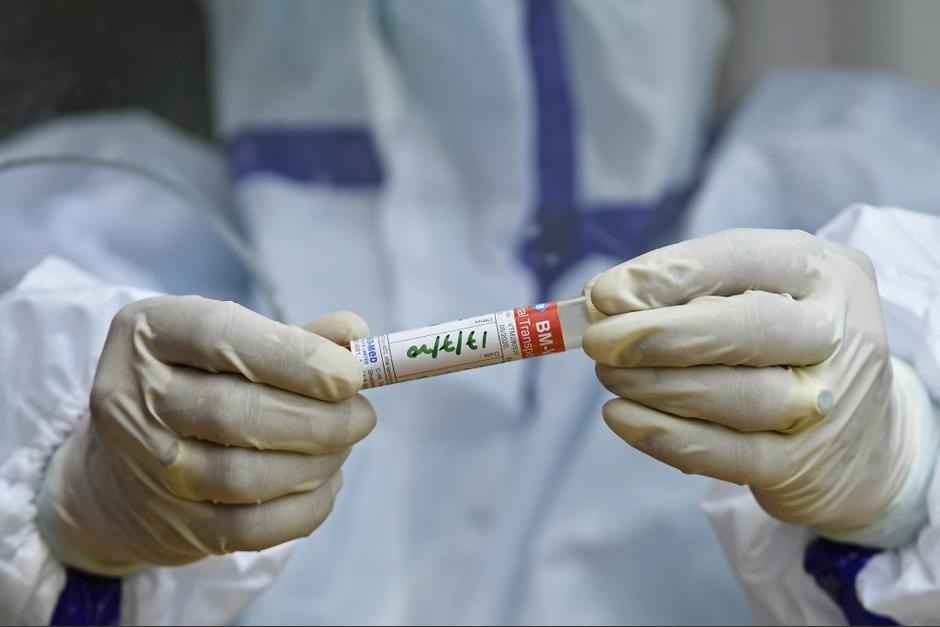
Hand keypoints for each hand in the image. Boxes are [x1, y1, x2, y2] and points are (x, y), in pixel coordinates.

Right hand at [37, 296, 375, 574]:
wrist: (125, 469)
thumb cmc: (200, 385)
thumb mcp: (235, 341)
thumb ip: (297, 336)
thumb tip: (357, 336)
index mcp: (148, 333)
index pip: (220, 337)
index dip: (295, 356)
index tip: (351, 375)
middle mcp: (132, 399)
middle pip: (233, 413)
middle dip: (318, 418)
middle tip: (362, 416)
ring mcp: (145, 470)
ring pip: (244, 476)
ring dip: (317, 462)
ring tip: (343, 444)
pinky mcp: (172, 527)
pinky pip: (251, 529)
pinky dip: (307, 508)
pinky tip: (326, 482)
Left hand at [584, 229, 934, 546]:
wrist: (866, 440)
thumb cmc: (785, 347)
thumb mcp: (758, 294)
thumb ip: (689, 290)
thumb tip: (605, 300)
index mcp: (823, 272)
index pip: (741, 258)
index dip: (666, 275)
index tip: (604, 294)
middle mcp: (839, 334)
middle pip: (748, 328)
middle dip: (659, 335)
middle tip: (598, 342)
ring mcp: (827, 406)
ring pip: (737, 396)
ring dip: (655, 385)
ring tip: (609, 376)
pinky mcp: (802, 466)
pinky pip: (726, 455)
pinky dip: (663, 436)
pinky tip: (621, 418)